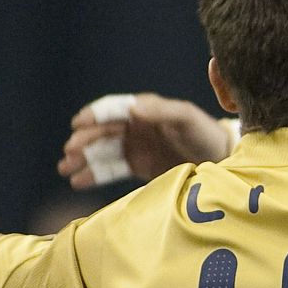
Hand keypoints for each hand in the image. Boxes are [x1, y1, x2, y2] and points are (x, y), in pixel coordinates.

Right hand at [58, 93, 228, 187]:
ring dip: (83, 158)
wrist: (222, 162)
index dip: (94, 115)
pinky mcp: (138, 166)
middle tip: (69, 151)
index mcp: (145, 110)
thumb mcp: (187, 118)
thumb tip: (131, 107)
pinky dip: (94, 174)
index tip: (78, 123)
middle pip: (103, 131)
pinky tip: (77, 181)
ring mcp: (135, 146)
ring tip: (65, 168)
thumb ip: (161, 111)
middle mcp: (136, 126)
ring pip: (102, 150)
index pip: (113, 109)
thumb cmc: (206, 134)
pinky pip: (111, 169)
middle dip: (84, 140)